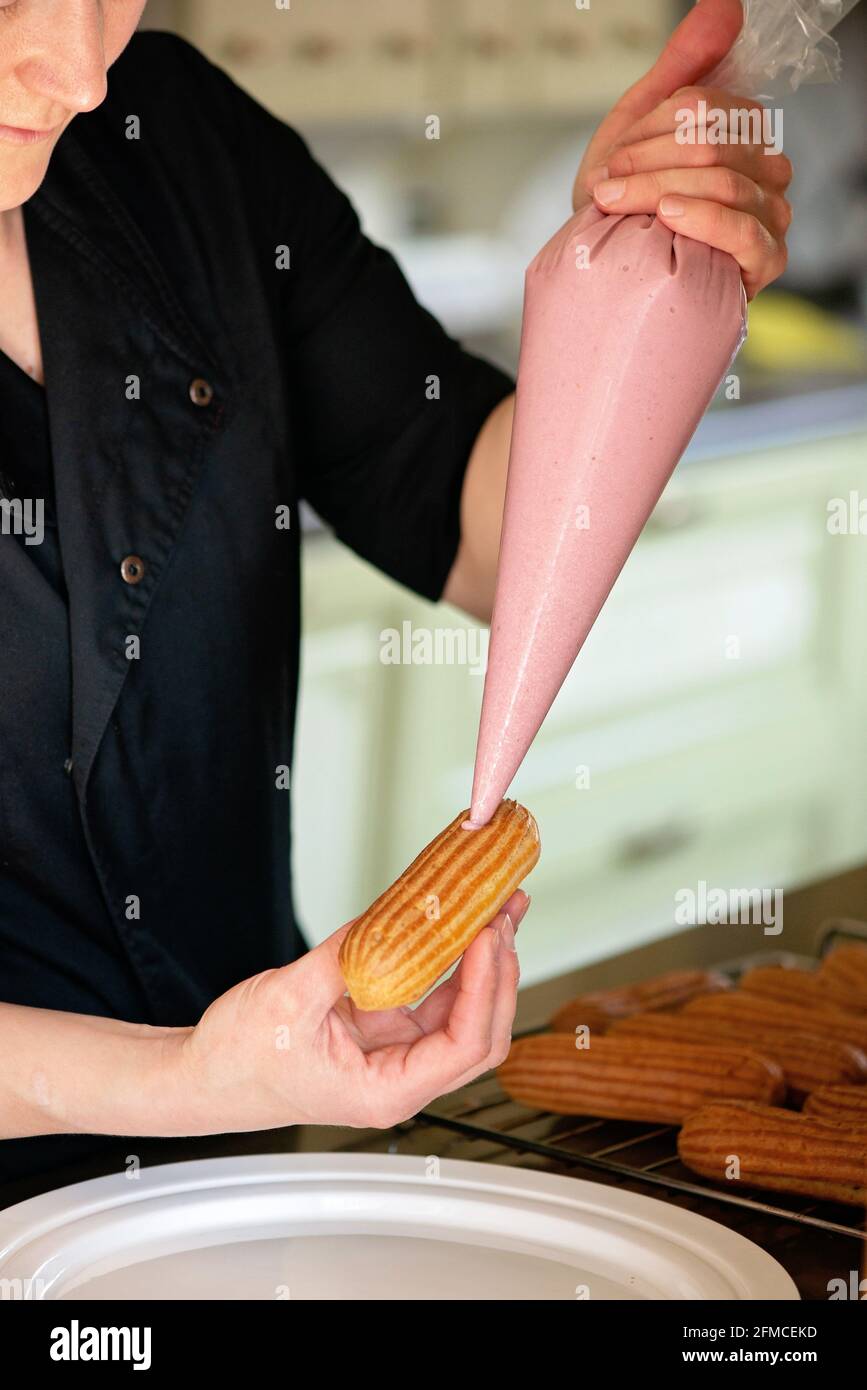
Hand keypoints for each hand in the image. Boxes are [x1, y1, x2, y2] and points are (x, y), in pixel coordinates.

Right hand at [175, 890, 529, 1132]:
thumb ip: (344, 960)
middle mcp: (400, 1078)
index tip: (485, 937)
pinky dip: (453, 962)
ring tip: (498, 910)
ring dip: (485, 964)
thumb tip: (391, 919)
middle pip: (479, 1033)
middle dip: (499, 973)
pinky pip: (433, 997)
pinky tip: (462, 927)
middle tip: (502, 914)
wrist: (205, 1075)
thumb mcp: (288, 1000)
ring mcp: (397, 1054)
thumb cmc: (238, 1061)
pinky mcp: (386, 1030)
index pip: (462, 1046)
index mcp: (384, 1091)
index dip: (485, 989)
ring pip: (463, 1013)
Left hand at [573, 0, 790, 299]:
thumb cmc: (625, 205)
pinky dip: (703, 219)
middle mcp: (767, 171)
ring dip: (657, 193)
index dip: (652, 131)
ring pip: (724, 184)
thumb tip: (726, 5)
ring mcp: (772, 215)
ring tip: (617, 206)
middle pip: (713, 146)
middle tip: (606, 188)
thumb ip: (683, 65)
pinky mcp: (766, 261)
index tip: (612, 160)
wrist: (607, 275)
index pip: (707, 109)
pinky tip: (667, 218)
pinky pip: (745, 232)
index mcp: (743, 134)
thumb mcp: (639, 126)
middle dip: (647, 166)